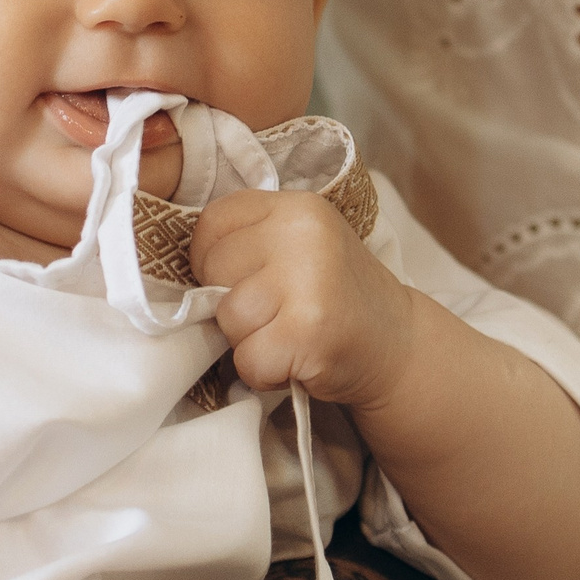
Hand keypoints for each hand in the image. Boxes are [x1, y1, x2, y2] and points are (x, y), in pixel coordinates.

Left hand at [188, 188, 420, 407]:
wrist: (398, 345)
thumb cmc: (334, 296)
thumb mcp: (301, 246)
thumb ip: (252, 240)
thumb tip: (181, 270)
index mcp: (296, 207)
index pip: (212, 223)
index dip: (211, 260)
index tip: (240, 279)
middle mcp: (303, 235)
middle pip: (213, 271)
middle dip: (231, 304)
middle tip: (274, 314)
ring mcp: (308, 282)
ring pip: (228, 318)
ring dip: (249, 341)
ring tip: (286, 336)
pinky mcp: (308, 332)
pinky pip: (248, 359)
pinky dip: (263, 372)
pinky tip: (294, 361)